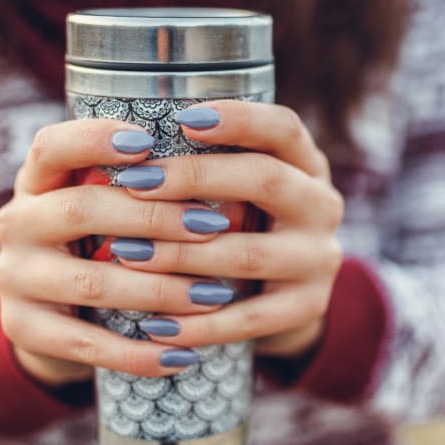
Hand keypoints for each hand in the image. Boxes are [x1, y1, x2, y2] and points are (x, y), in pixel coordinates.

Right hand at [0, 119, 233, 385]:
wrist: (56, 315)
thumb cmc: (105, 240)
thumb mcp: (113, 205)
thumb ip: (149, 188)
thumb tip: (234, 190)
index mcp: (38, 179)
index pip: (52, 146)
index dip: (94, 140)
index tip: (147, 141)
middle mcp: (17, 221)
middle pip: (81, 209)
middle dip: (155, 218)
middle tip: (215, 224)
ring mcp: (14, 276)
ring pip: (91, 282)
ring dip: (160, 289)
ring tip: (214, 294)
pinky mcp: (23, 328)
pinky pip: (85, 343)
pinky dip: (139, 353)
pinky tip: (182, 356)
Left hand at [114, 100, 343, 358]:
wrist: (287, 304)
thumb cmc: (243, 227)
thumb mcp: (244, 189)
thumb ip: (209, 164)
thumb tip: (122, 139)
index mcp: (307, 165)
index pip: (284, 128)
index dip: (239, 120)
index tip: (184, 119)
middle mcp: (321, 206)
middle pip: (266, 179)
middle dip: (195, 177)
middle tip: (134, 182)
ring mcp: (319, 259)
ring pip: (250, 252)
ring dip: (181, 253)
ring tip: (125, 253)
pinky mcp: (307, 307)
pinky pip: (250, 317)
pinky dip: (199, 323)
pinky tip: (154, 326)